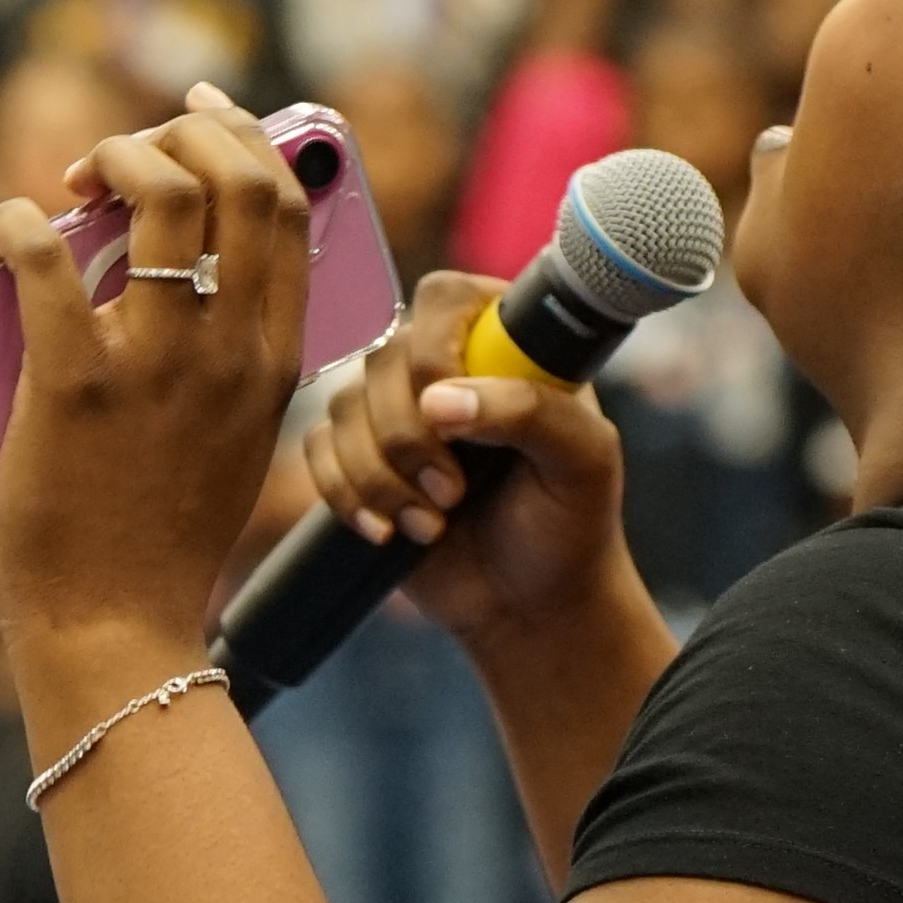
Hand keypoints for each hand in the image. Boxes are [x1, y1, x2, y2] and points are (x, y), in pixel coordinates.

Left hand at [0, 91, 315, 675]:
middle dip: (177, 133)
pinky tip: (5, 226)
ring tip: (74, 183)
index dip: (244, 139)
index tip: (202, 116)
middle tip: (121, 155)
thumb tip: (187, 273)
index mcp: (275, 360)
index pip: (287, 208)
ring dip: (112, 157)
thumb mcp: (233, 436)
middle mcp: (230, 350)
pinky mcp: (75, 384)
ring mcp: (157, 364)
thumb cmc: (159, 537)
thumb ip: (229, 362)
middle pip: (237, 180)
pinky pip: (45, 261)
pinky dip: (17, 222)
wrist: (114, 626)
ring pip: (159, 196)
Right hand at [299, 268, 635, 654]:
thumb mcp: (583, 461)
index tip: (454, 419)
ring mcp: (394, 408)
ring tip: (432, 524)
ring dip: (382, 477)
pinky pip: (319, 450)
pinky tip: (387, 533)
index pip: (445, 300)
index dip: (436, 352)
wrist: (531, 603)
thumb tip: (438, 400)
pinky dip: (347, 495)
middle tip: (455, 494)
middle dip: (411, 439)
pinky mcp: (358, 455)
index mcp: (504, 342)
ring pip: (344, 408)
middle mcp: (443, 363)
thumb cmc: (570, 522)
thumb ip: (530, 412)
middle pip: (384, 360)